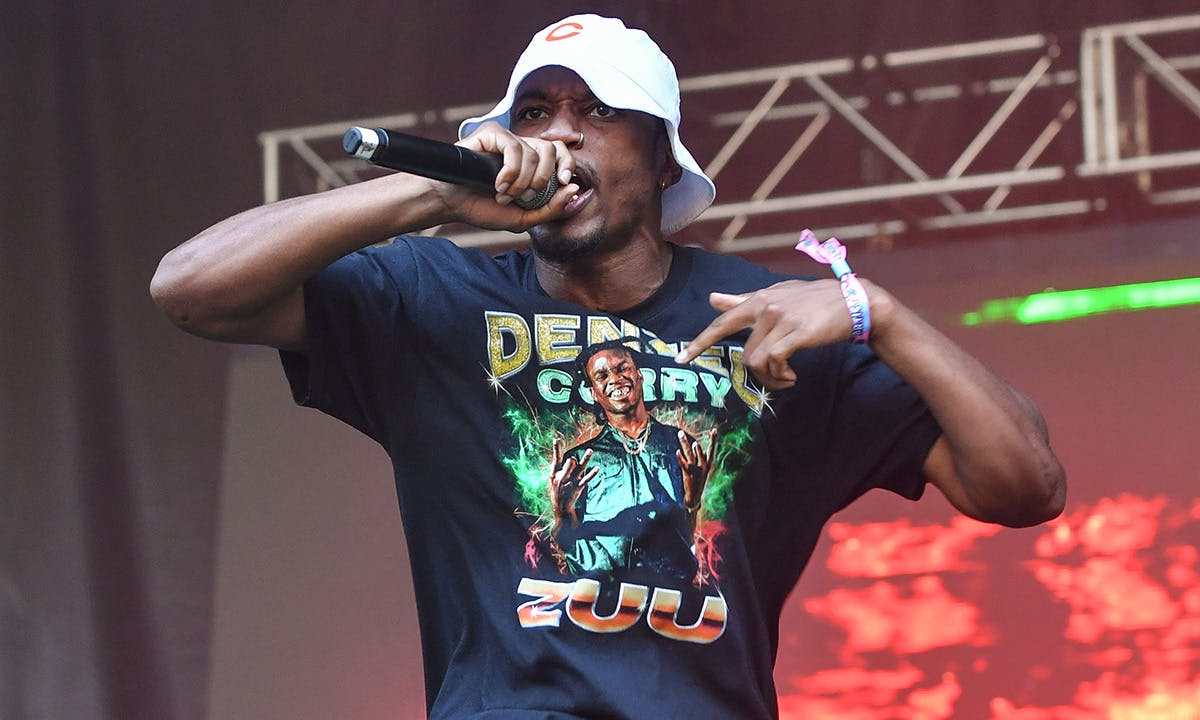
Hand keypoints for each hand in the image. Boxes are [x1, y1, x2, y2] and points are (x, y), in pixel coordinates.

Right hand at [442, 121, 579, 230]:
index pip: (561, 152)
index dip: (568, 165)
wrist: (452, 204)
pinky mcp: (492, 133)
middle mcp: (522, 148)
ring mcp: (507, 139)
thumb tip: (574, 189)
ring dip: (521, 182)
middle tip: (525, 197)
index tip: (566, 183)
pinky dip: (510, 171)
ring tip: (503, 195)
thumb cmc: (483, 209)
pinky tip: (497, 184)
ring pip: (532, 153)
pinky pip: (514, 147)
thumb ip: (551, 209)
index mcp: (532, 164)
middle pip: (551, 149)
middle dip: (543, 179)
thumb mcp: (524, 219)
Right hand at [547, 439, 597, 526]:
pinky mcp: (578, 487)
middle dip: (572, 461)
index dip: (556, 449)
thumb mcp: (553, 480)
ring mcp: (571, 482)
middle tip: (572, 460)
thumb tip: (571, 458)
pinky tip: (597, 468)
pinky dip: (592, 473)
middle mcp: (563, 477)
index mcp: (554, 474)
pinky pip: (586, 479)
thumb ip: (561, 468)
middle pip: (569, 463)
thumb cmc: (556, 491)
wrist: (560, 508)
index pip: (555, 459)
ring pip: (579, 468)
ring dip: (585, 459)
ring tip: (590, 450)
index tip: (556, 439)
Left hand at [675, 279, 871, 389]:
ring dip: (772, 379)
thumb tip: (712, 298)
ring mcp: (781, 319)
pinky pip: (775, 362)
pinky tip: (793, 376)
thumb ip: (743, 300)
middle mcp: (766, 307)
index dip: (699, 342)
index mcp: (758, 299)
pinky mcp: (797, 333)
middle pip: (745, 354)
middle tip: (778, 380)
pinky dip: (781, 375)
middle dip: (758, 375)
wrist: (854, 302)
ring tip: (787, 378)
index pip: (722, 323)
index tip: (681, 359)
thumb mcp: (777, 294)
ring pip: (757, 361)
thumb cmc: (814, 301)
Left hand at [677, 429, 715, 513]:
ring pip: (690, 456)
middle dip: (692, 444)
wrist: (694, 497)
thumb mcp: (700, 468)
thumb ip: (696, 456)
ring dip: (687, 447)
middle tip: (685, 434)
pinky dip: (680, 458)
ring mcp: (696, 470)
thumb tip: (692, 444)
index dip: (713, 440)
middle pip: (697, 451)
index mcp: (707, 463)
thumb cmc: (697, 480)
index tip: (715, 430)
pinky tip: (677, 452)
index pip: (711, 449)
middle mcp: (703, 466)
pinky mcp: (688, 474)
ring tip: (686, 440)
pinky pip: (684, 464)